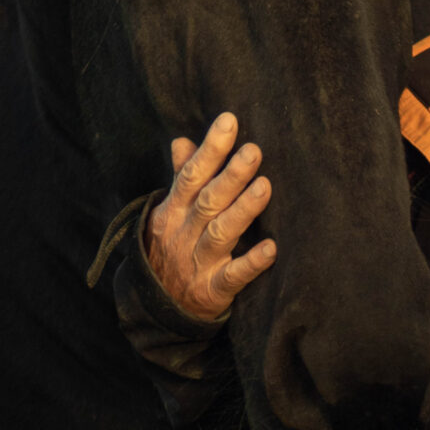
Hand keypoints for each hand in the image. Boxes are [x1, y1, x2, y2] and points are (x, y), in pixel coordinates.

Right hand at [143, 113, 276, 323]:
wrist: (158, 308)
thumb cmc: (172, 247)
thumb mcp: (170, 212)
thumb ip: (181, 177)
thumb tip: (182, 140)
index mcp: (174, 210)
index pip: (192, 175)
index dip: (210, 148)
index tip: (229, 121)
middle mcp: (184, 233)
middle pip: (208, 201)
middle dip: (230, 175)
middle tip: (254, 150)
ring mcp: (197, 262)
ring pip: (220, 233)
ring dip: (242, 210)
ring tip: (265, 187)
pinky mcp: (212, 290)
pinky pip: (233, 276)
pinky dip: (252, 263)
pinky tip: (272, 249)